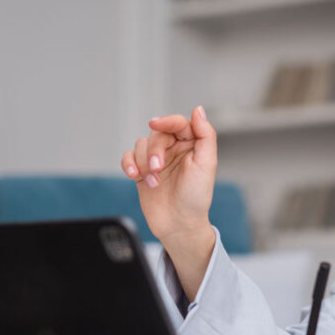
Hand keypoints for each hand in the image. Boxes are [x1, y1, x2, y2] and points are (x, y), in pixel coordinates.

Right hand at [121, 106, 216, 295]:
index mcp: (193, 145)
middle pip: (157, 134)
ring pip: (141, 144)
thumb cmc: (196, 197)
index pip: (179, 123)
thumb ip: (205, 135)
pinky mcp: (142, 172)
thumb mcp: (206, 164)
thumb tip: (198, 110)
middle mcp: (175, 150)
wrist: (179, 225)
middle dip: (154, 150)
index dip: (167, 120)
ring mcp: (157, 160)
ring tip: (152, 181)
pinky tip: (133, 175)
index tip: (155, 123)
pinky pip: (129, 157)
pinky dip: (128, 163)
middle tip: (157, 169)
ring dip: (143, 161)